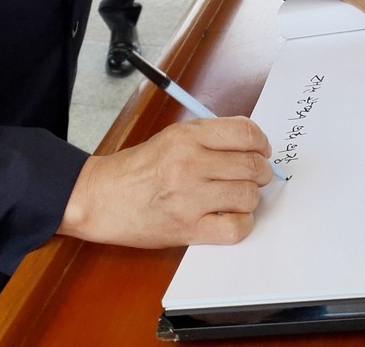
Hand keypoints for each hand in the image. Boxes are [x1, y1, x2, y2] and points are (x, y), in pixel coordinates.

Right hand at [57, 117, 273, 247]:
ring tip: (237, 196)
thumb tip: (251, 146)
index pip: (246, 134)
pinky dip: (242, 223)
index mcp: (187, 136)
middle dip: (261, 172)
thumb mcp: (172, 137)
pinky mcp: (188, 229)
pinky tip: (231, 217)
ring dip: (250, 198)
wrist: (102, 197)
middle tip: (255, 175)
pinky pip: (236, 228)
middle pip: (252, 166)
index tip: (262, 151)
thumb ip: (210, 137)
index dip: (262, 143)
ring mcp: (190, 199)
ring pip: (248, 196)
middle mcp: (190, 164)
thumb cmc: (138, 168)